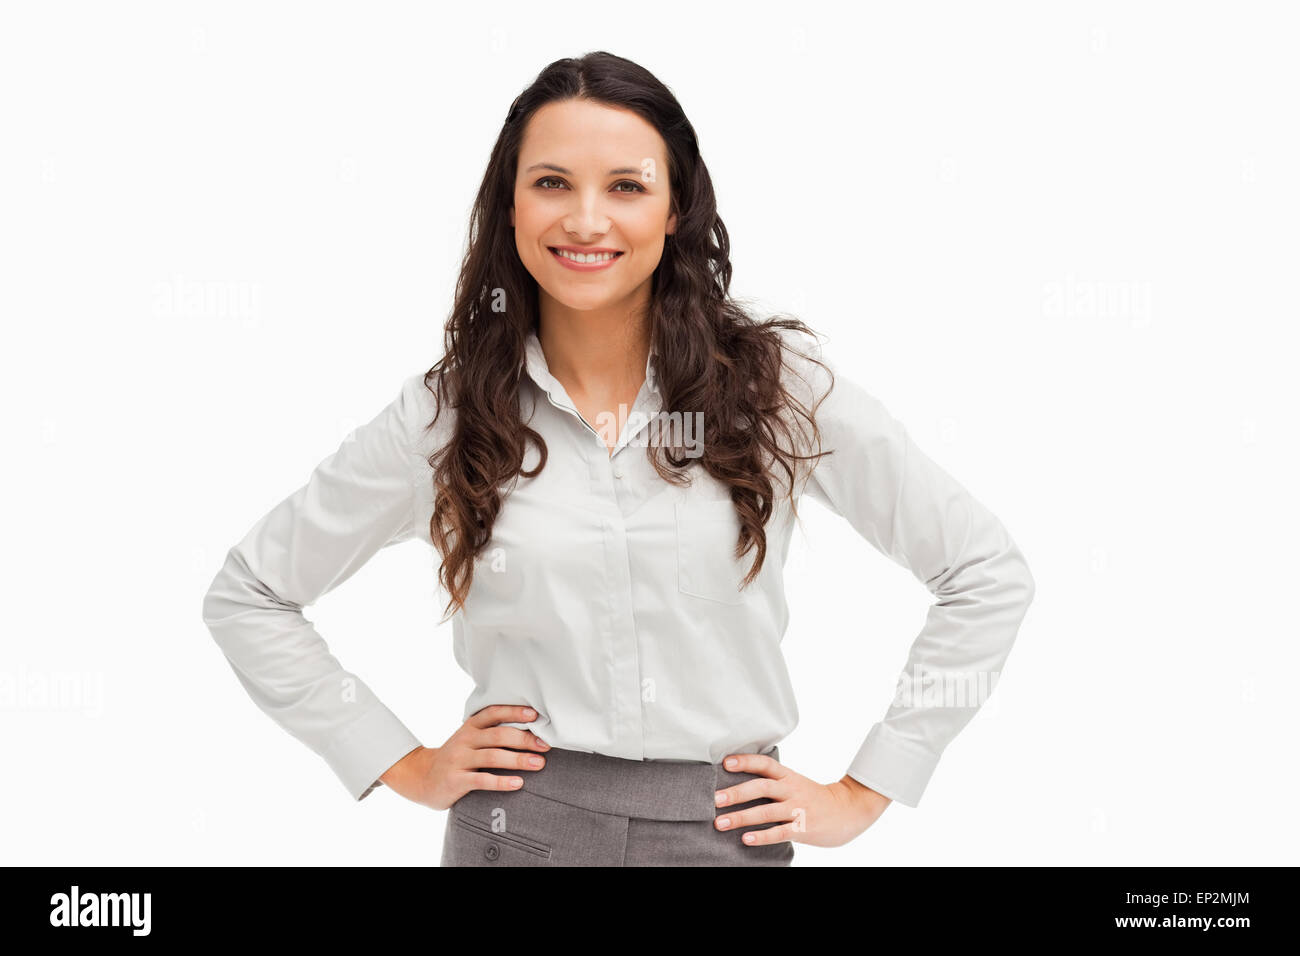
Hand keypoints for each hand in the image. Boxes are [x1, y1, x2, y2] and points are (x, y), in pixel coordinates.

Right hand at [378, 704, 549, 810]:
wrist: (421, 778)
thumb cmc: (456, 757)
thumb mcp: (469, 739)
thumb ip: (492, 732)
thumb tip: (531, 729)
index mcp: (470, 727)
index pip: (493, 713)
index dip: (514, 712)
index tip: (535, 715)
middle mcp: (464, 740)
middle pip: (498, 736)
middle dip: (524, 739)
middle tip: (545, 745)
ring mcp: (459, 760)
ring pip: (492, 757)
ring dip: (518, 760)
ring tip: (539, 763)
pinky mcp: (456, 780)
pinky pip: (482, 780)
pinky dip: (502, 782)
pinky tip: (519, 783)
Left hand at [712, 752, 891, 847]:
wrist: (849, 810)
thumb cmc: (814, 798)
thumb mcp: (795, 783)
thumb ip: (773, 783)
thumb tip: (738, 784)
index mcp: (788, 776)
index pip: (765, 764)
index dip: (745, 761)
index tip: (725, 763)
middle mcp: (792, 790)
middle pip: (762, 787)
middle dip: (736, 793)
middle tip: (715, 799)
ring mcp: (798, 809)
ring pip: (766, 812)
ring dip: (741, 817)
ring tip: (720, 823)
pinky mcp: (803, 828)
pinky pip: (779, 832)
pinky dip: (762, 836)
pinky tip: (745, 839)